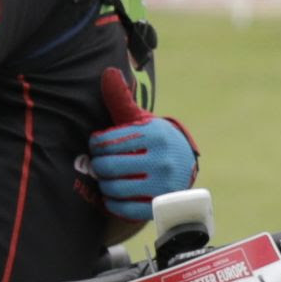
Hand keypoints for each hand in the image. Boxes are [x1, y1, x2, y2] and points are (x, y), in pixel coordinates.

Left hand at [84, 69, 198, 222]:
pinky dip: (114, 203)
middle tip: (101, 164)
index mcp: (154, 135)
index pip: (105, 142)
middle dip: (99, 165)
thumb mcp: (141, 120)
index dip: (96, 145)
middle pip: (108, 166)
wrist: (184, 167)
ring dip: (105, 184)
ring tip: (108, 178)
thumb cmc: (152, 141)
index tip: (99, 146)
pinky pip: (125, 209)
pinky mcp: (161, 205)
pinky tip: (114, 195)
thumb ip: (121, 99)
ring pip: (114, 188)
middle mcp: (162, 160)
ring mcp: (163, 185)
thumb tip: (108, 72)